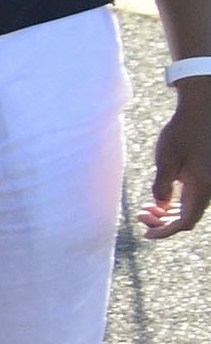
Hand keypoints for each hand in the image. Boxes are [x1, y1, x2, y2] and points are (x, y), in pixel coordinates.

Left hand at [152, 88, 209, 240]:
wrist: (203, 108)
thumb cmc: (183, 131)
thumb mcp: (166, 160)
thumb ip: (162, 186)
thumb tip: (160, 205)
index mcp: (203, 187)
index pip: (185, 221)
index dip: (165, 231)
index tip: (145, 234)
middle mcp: (210, 186)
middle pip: (189, 217)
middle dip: (163, 222)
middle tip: (140, 216)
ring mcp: (210, 180)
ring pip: (191, 207)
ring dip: (168, 212)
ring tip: (145, 209)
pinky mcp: (206, 172)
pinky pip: (193, 195)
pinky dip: (176, 201)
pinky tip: (159, 198)